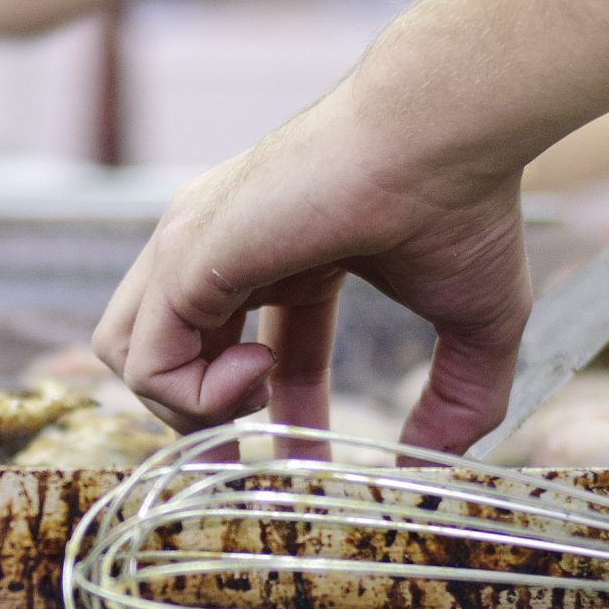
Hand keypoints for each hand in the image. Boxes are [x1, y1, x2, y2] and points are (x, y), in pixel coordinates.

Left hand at [92, 84, 532, 452]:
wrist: (442, 139)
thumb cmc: (463, 209)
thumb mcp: (477, 326)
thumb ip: (459, 400)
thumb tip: (436, 469)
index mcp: (286, 255)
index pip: (247, 349)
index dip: (273, 414)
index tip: (306, 461)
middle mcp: (225, 247)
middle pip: (169, 351)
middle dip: (202, 420)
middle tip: (249, 464)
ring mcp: (194, 247)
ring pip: (130, 353)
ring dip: (188, 408)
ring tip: (255, 400)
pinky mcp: (182, 256)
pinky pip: (143, 358)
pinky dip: (190, 395)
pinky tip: (256, 374)